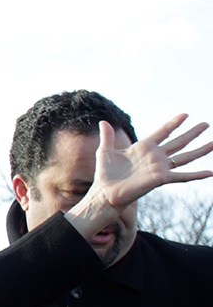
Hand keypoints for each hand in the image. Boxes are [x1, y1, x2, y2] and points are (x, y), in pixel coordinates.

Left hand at [93, 115, 212, 208]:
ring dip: (200, 150)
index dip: (173, 123)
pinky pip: (182, 176)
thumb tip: (103, 122)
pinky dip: (196, 175)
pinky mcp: (160, 178)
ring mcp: (159, 167)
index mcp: (143, 147)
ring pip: (184, 157)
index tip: (185, 114)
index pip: (163, 132)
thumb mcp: (106, 151)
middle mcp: (155, 156)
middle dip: (192, 133)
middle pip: (178, 142)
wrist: (105, 192)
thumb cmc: (105, 174)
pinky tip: (210, 172)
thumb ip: (107, 136)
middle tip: (206, 124)